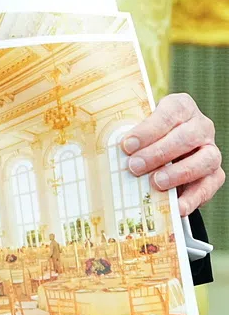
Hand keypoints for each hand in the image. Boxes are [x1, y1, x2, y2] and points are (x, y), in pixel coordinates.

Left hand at [123, 92, 223, 216]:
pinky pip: (208, 186)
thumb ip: (127, 136)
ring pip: (205, 159)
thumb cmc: (144, 138)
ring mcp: (210, 150)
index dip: (148, 130)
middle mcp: (200, 126)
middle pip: (187, 136)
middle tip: (135, 166)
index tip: (127, 145)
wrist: (164, 154)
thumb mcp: (136, 131)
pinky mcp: (214, 175)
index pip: (169, 113)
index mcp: (181, 107)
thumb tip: (100, 147)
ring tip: (156, 183)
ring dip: (178, 173)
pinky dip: (192, 198)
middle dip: (159, 152)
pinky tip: (175, 207)